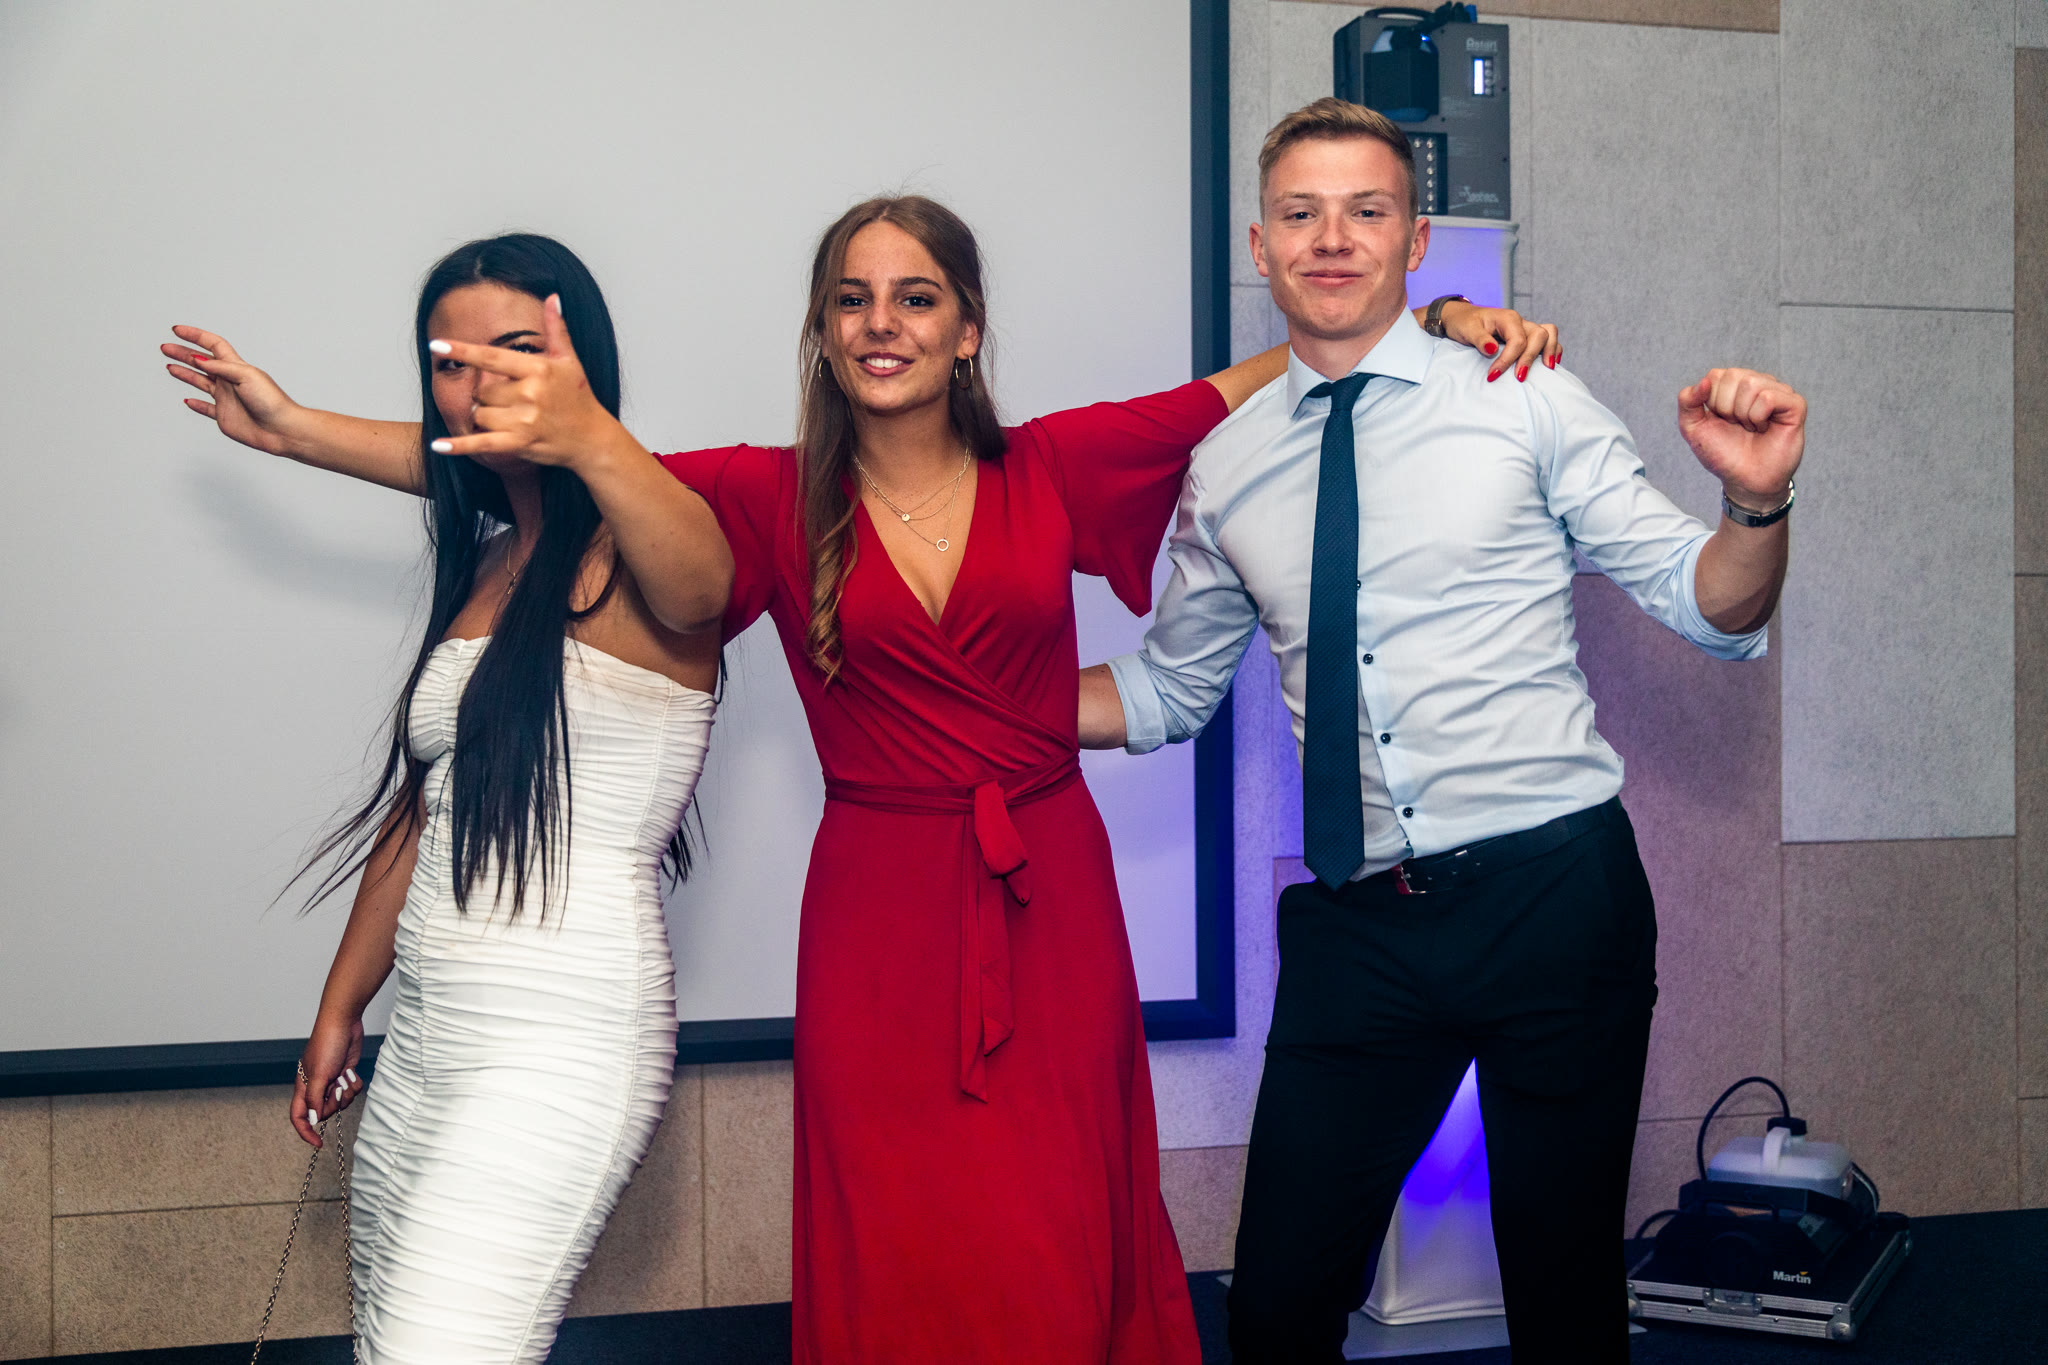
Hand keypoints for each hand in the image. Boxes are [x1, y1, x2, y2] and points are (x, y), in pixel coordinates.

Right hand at [160, 327, 305, 456]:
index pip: (212, 345)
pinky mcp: (225, 416)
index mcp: (236, 367)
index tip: (176, 330)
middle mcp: (229, 380)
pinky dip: (197, 404)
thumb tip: (199, 359)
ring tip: (169, 367)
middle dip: (183, 353)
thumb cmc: (271, 401)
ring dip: (185, 374)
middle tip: (165, 348)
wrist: (280, 430)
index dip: (195, 336)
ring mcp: (227, 398)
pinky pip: (207, 408)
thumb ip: (221, 367)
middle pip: (202, 362)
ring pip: (201, 382)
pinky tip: (188, 400)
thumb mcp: (246, 376)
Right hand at [292, 1013, 364, 1148]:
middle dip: (335, 1103)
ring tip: (346, 1077)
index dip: (305, 1132)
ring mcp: (331, 1081)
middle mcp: (316, 1086)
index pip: (299, 1116)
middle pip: (324, 1111)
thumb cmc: (327, 1045)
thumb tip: (312, 1119)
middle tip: (338, 1087)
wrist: (344, 1023)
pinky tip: (352, 1072)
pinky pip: (352, 1090)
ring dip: (347, 1093)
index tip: (318, 1143)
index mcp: (303, 1087)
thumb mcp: (319, 1074)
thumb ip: (315, 1098)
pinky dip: (354, 1084)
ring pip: (341, 1102)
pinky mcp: (345, 1074)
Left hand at [428, 295, 615, 466]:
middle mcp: (529, 393)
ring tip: (513, 420)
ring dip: (487, 418)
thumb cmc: (580, 398)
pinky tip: (438, 446)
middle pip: (483, 391)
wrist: (593, 439)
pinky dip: (459, 446)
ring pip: (480, 415)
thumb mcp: (569, 361)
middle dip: (490, 396)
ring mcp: (524, 420)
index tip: (435, 344)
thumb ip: (556, 329)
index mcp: (537, 369)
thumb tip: (553, 297)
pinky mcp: (520, 444)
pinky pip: (482, 444)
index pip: (491, 357)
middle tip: (515, 401)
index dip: (462, 350)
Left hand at [1437, 301, 1560, 381]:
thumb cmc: (1465, 323)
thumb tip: (1492, 349)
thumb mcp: (1467, 330)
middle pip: (1538, 336)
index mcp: (1507, 318)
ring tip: (1547, 369)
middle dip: (1530, 358)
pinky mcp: (1527, 336)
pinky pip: (1548, 339)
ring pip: (1549, 334)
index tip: (1493, 375)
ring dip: (1549, 351)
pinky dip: (1553, 349)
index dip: (1507, 360)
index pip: (1517, 340)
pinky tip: (1549, 364)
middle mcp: (1521, 322)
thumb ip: (1479, 339)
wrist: (1463, 317)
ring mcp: (1526, 328)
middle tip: (1518, 378)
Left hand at [1677, 368, 1805, 509]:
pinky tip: (1764, 428)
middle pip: (1733, 376)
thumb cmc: (1723, 454)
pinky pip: (1769, 398)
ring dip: (1743, 414)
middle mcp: (1757, 383)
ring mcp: (1778, 392)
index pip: (1715, 375)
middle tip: (1737, 426)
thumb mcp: (1693, 428)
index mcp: (1734, 385)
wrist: (1745, 480)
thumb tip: (1704, 381)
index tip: (1721, 421)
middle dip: (1726, 408)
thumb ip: (1687, 402)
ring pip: (1751, 384)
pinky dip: (1759, 417)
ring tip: (1751, 428)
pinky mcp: (1795, 405)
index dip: (1712, 403)